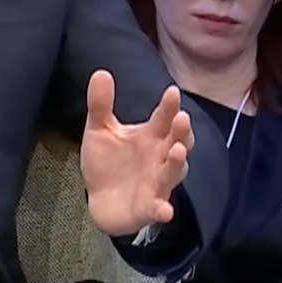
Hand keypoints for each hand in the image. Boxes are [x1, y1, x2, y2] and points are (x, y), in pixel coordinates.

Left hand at [80, 71, 192, 236]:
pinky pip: (159, 208)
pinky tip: (165, 210)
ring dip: (177, 163)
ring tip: (177, 150)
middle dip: (181, 132)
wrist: (101, 201)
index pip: (164, 118)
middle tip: (181, 118)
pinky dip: (163, 210)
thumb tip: (100, 72)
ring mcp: (157, 183)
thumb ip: (101, 104)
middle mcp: (159, 157)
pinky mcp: (150, 207)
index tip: (172, 92)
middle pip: (178, 142)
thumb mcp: (99, 130)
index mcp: (151, 136)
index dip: (169, 106)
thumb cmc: (108, 163)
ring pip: (173, 172)